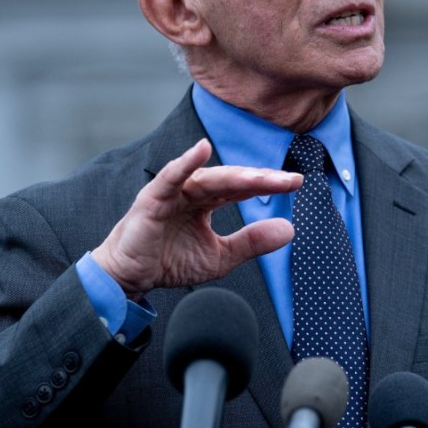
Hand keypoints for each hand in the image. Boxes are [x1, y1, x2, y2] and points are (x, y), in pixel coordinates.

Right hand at [90, 138, 301, 298]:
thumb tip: (290, 228)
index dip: (269, 185)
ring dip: (235, 175)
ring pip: (208, 178)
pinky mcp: (152, 199)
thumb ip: (251, 242)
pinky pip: (170, 177)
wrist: (129, 278)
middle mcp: (192, 191)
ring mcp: (172, 192)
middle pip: (231, 179)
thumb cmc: (170, 261)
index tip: (297, 183)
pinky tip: (201, 149)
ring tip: (260, 176)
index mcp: (208, 201)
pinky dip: (185, 162)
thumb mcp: (221, 257)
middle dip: (260, 179)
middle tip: (288, 180)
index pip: (243, 188)